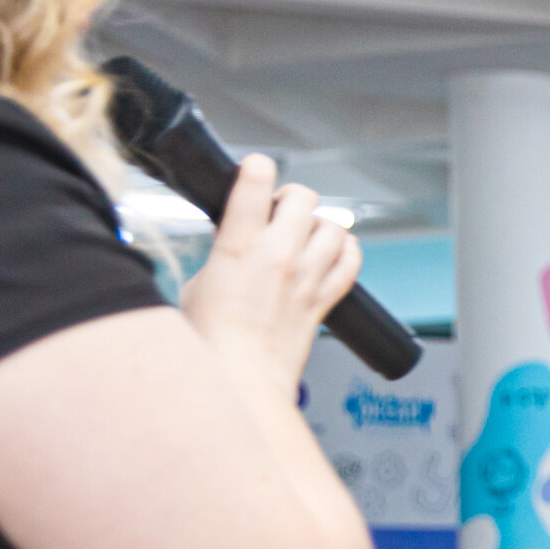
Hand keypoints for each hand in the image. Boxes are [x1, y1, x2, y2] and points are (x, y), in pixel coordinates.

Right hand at [177, 153, 360, 400]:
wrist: (241, 380)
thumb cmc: (211, 342)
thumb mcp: (199, 284)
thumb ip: (221, 256)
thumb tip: (233, 244)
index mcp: (238, 247)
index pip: (255, 184)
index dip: (257, 168)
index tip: (255, 168)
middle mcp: (279, 256)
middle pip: (304, 198)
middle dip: (291, 197)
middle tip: (280, 208)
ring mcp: (306, 278)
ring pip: (334, 227)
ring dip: (320, 224)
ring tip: (305, 233)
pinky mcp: (323, 301)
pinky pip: (351, 262)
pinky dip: (347, 251)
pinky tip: (334, 252)